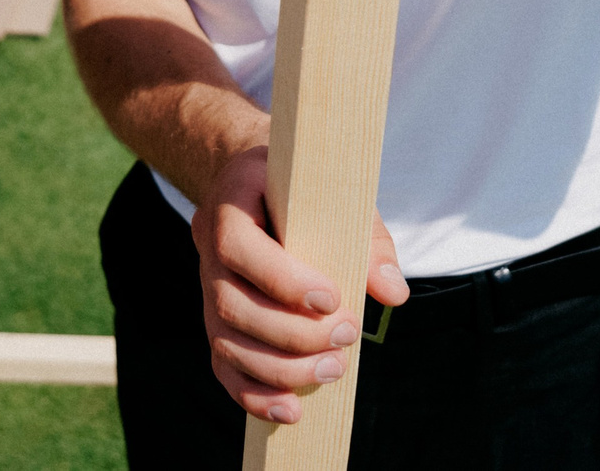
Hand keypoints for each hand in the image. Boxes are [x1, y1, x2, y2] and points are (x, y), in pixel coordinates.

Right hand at [193, 146, 408, 423]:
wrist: (261, 187)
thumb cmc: (308, 191)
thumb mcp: (340, 197)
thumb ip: (370, 241)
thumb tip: (392, 293)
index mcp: (230, 202)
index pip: (237, 245)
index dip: (280, 280)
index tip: (333, 300)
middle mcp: (207, 246)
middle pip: (232, 304)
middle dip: (294, 334)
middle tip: (347, 338)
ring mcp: (206, 288)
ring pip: (227, 342)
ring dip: (282, 369)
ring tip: (333, 370)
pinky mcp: (217, 322)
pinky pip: (224, 367)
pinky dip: (255, 395)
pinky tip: (292, 411)